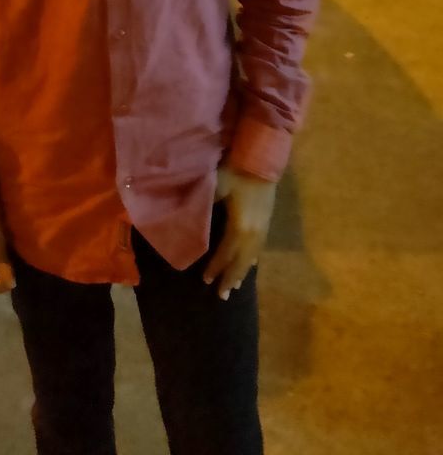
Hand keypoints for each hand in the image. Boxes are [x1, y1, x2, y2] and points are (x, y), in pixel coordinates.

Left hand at [203, 165, 276, 300]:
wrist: (262, 158)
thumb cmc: (235, 171)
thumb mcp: (214, 187)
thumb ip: (202, 207)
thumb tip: (186, 222)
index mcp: (240, 227)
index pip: (226, 253)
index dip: (215, 268)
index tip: (205, 281)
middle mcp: (254, 233)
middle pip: (242, 261)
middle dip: (231, 278)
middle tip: (223, 296)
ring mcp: (263, 227)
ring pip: (252, 257)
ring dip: (243, 272)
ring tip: (235, 286)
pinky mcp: (267, 220)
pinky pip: (259, 248)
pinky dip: (252, 259)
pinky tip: (251, 264)